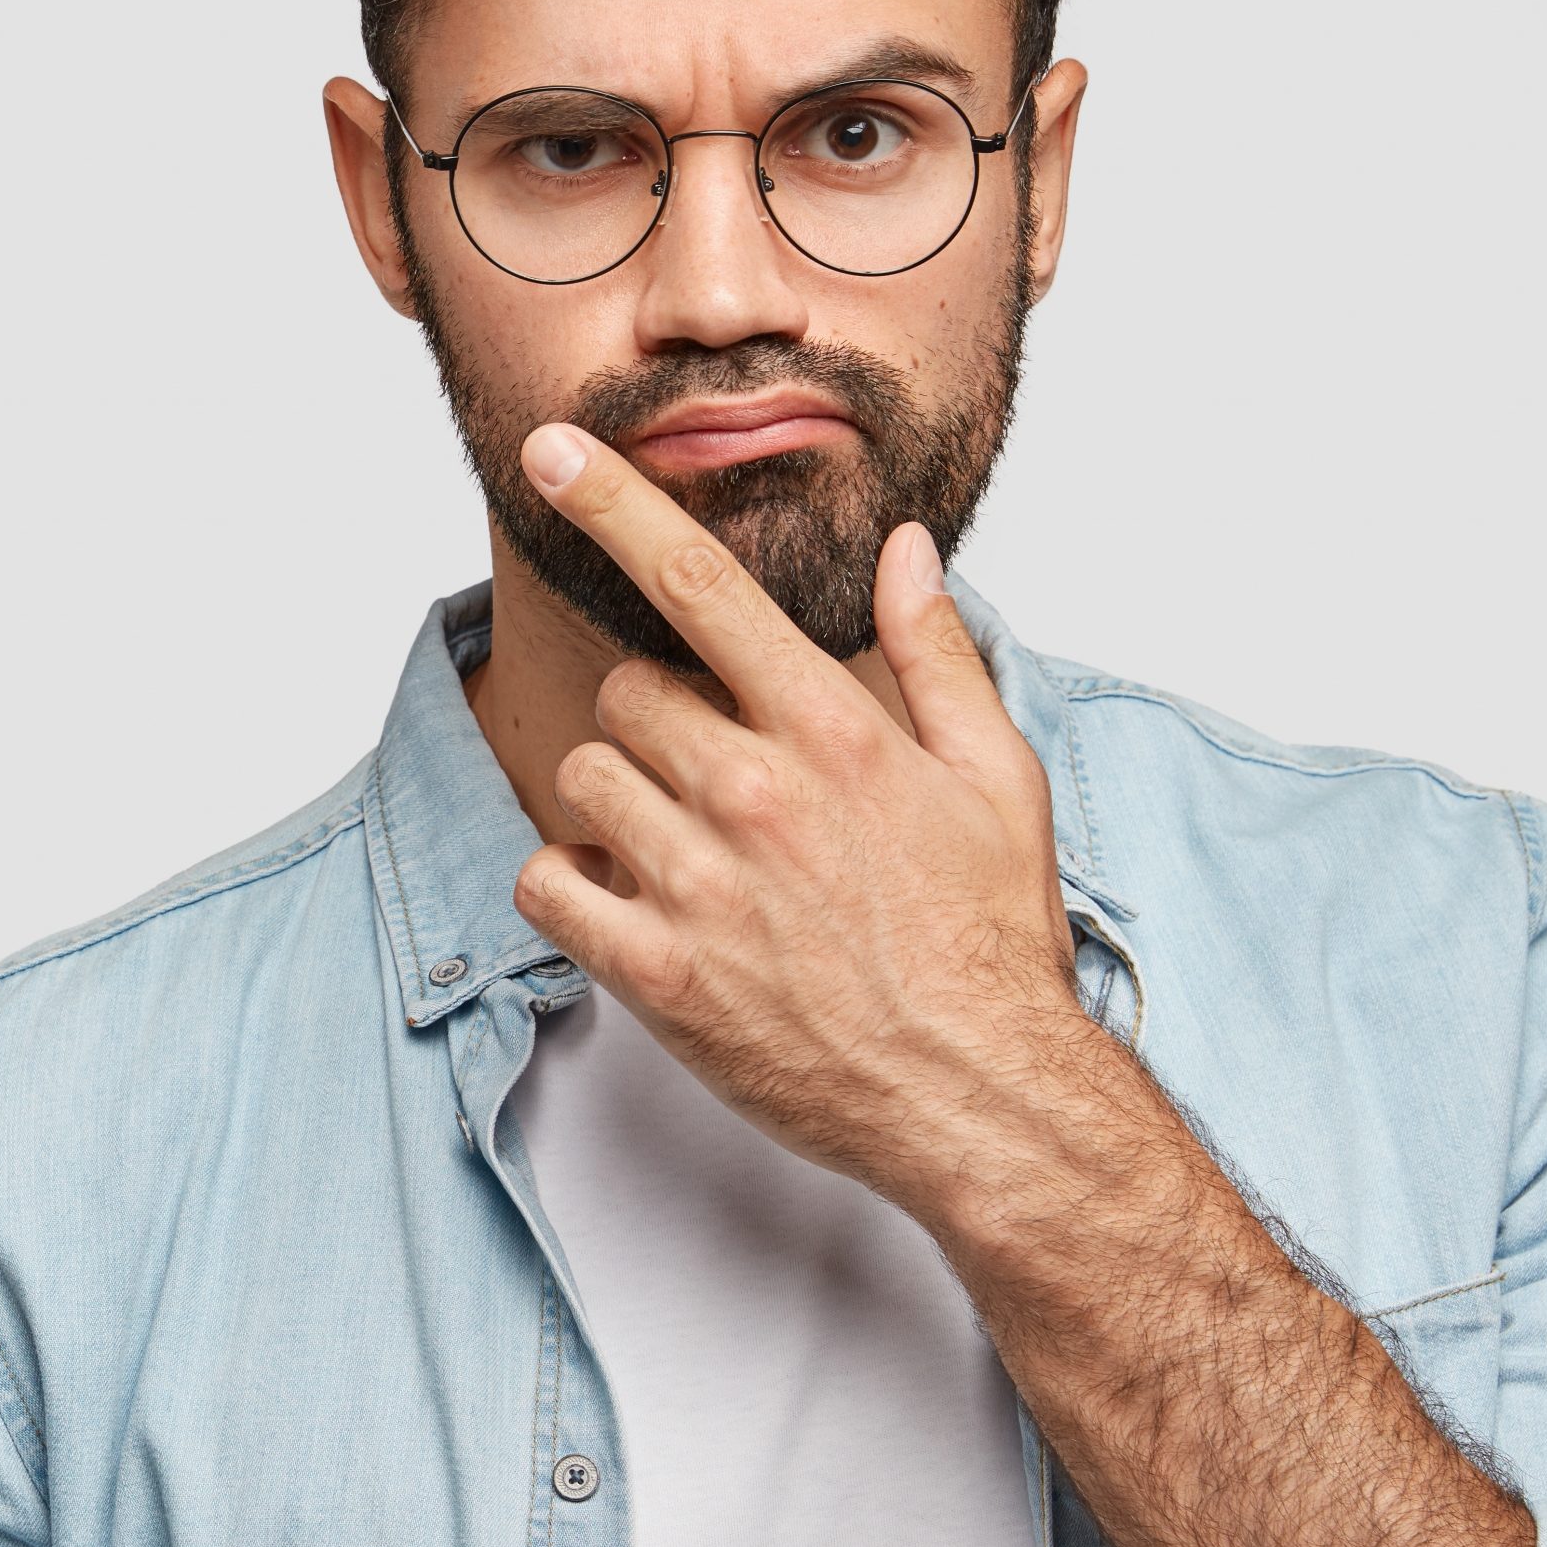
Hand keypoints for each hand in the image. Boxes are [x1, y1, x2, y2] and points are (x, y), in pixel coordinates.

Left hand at [504, 423, 1099, 1225]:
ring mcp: (699, 882)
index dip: (614, 503)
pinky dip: (571, 889)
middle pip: (629, 696)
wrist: (983, 1095)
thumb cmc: (992, 940)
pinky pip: (547, 883)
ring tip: (692, 859)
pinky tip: (635, 910)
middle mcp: (756, 791)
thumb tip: (905, 547)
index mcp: (834, 729)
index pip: (698, 581)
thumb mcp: (999, 779)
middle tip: (724, 793)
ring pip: (585, 780)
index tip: (554, 451)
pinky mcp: (655, 970)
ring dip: (619, 808)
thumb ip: (938, 654)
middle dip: (662, 732)